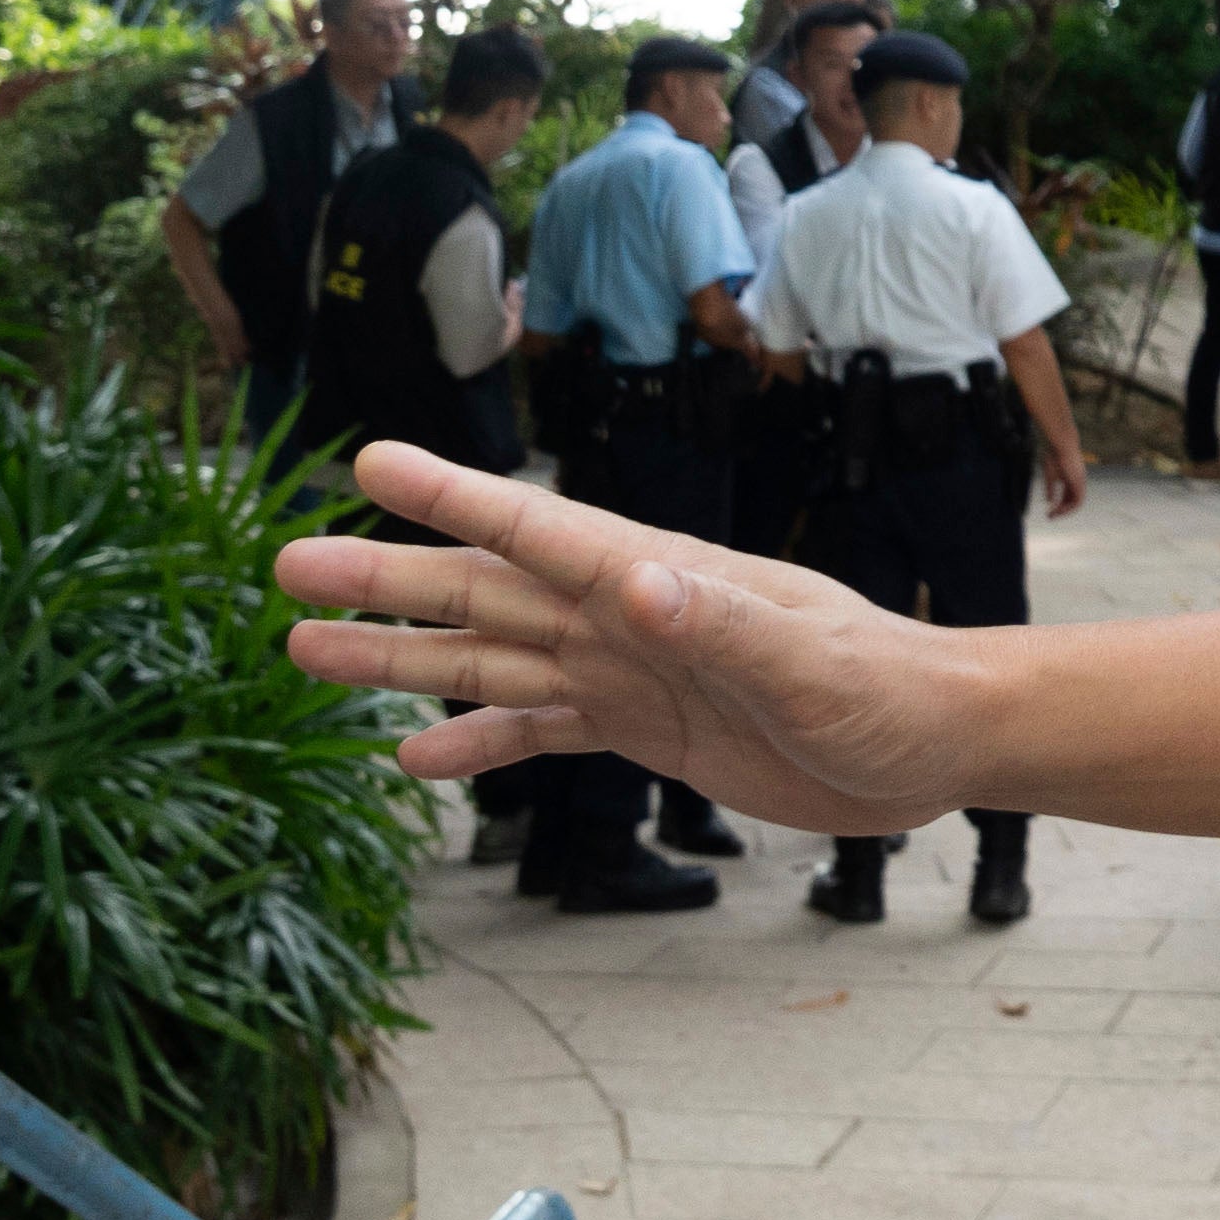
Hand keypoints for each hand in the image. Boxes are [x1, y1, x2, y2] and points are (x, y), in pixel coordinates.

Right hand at [275, 440, 991, 836]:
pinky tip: (411, 757)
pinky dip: (478, 742)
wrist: (936, 742)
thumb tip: (633, 582)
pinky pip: (542, 731)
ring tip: (305, 650)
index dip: (452, 497)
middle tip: (282, 566)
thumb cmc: (888, 690)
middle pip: (484, 590)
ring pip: (492, 657)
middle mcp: (629, 615)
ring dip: (403, 656)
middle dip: (385, 578)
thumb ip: (720, 624)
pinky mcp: (649, 728)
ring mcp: (632, 670)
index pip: (537, 528)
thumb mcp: (805, 664)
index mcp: (660, 580)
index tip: (367, 461)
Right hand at [1037, 433, 1089, 515]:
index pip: (1068, 497)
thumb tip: (1049, 501)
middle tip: (1050, 517)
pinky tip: (1059, 509)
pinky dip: (1069, 506)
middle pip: (1073, 501)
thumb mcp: (1050, 474)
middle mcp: (1078, 482)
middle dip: (1062, 511)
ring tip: (1054, 515)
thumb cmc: (1054, 454)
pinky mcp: (1080, 481)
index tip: (1049, 510)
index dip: (1060, 505)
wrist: (1061, 442)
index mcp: (1071, 479)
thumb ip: (1050, 488)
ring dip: (1065, 511)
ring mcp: (1080, 481)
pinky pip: (1078, 499)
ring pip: (1077, 502)